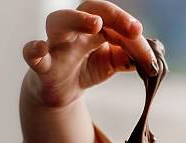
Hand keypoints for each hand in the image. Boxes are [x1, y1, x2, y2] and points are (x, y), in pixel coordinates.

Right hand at [22, 0, 158, 107]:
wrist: (62, 91)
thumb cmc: (87, 67)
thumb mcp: (113, 63)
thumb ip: (130, 59)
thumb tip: (153, 60)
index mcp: (94, 27)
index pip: (115, 20)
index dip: (132, 32)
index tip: (148, 47)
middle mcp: (75, 30)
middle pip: (88, 8)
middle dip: (112, 14)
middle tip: (134, 29)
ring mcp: (56, 44)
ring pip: (58, 22)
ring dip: (77, 20)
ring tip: (96, 24)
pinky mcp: (42, 65)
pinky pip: (32, 54)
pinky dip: (34, 50)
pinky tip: (41, 48)